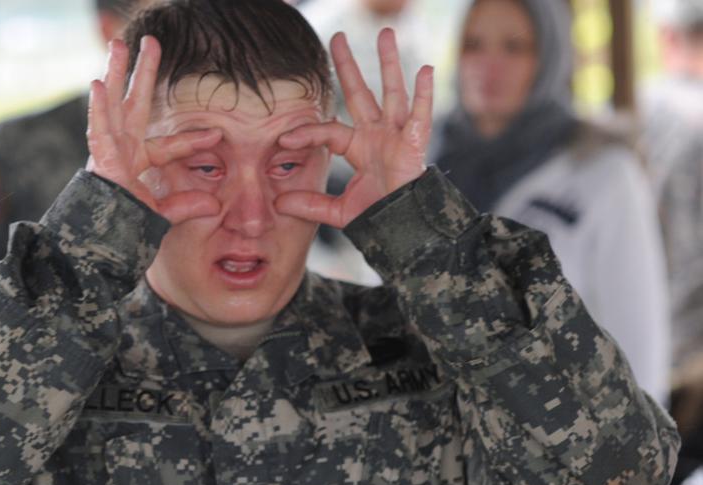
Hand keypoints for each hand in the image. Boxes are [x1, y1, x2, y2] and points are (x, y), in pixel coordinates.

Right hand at [86, 36, 222, 223]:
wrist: (104, 243)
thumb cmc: (127, 227)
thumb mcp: (163, 214)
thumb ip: (185, 206)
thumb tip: (214, 204)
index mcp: (138, 161)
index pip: (170, 145)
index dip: (194, 140)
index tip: (219, 135)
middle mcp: (121, 149)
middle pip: (134, 103)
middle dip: (142, 72)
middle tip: (152, 42)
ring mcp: (107, 151)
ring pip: (112, 105)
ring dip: (115, 74)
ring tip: (118, 44)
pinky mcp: (97, 161)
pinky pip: (96, 131)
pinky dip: (97, 109)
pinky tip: (97, 85)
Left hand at [274, 29, 433, 227]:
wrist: (403, 231)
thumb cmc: (377, 218)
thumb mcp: (338, 211)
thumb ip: (311, 205)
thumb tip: (279, 203)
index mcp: (358, 147)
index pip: (328, 130)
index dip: (306, 133)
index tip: (283, 139)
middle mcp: (377, 135)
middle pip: (360, 93)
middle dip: (348, 66)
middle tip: (336, 37)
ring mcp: (397, 136)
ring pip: (392, 92)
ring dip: (388, 63)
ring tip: (386, 33)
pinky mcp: (415, 144)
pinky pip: (420, 114)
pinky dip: (424, 93)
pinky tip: (425, 69)